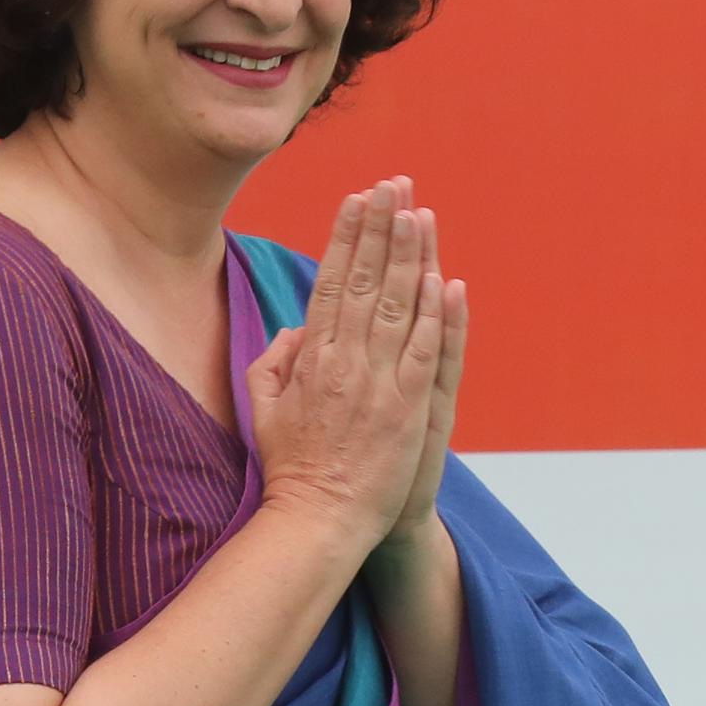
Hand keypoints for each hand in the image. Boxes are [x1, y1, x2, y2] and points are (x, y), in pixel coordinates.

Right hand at [271, 175, 466, 551]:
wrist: (317, 520)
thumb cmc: (290, 468)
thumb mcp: (264, 409)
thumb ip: (273, 363)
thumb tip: (294, 330)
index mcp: (310, 358)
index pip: (332, 283)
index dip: (346, 237)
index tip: (357, 199)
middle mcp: (344, 362)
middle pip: (366, 281)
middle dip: (380, 228)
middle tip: (393, 184)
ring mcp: (378, 384)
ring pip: (398, 306)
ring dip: (410, 255)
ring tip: (418, 211)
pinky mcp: (407, 408)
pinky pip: (423, 351)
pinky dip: (435, 314)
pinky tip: (442, 277)